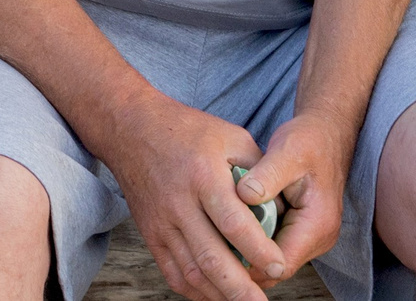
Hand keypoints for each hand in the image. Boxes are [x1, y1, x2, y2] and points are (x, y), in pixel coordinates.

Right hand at [96, 95, 286, 300]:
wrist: (133, 130)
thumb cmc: (189, 131)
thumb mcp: (231, 136)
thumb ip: (258, 170)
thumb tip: (282, 207)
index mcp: (203, 176)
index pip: (233, 222)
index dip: (258, 249)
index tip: (280, 266)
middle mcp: (180, 204)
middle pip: (210, 257)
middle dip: (239, 287)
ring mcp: (161, 223)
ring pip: (191, 271)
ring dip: (219, 295)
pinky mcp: (150, 235)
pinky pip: (172, 273)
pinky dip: (194, 291)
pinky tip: (215, 297)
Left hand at [232, 108, 353, 282]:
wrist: (326, 133)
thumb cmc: (309, 140)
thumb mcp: (287, 151)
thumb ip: (267, 175)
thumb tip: (243, 195)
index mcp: (318, 224)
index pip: (279, 265)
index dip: (247, 262)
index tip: (216, 249)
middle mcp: (319, 237)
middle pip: (275, 269)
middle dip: (244, 261)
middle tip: (210, 246)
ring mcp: (311, 237)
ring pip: (273, 261)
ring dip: (248, 253)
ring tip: (217, 238)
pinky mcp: (301, 232)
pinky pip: (274, 247)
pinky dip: (254, 242)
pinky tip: (232, 228)